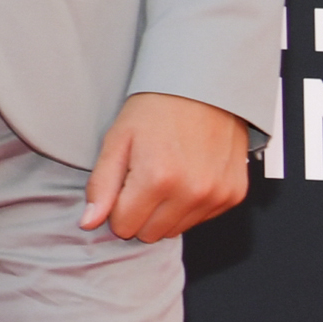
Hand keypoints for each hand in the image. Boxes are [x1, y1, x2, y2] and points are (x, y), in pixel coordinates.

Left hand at [82, 92, 250, 241]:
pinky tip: (185, 175)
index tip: (120, 185)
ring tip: (164, 175)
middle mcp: (191, 192)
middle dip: (139, 213)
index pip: (124, 227)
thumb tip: (88, 223)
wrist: (202, 88)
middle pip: (150, 233)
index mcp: (157, 178)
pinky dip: (188, 205)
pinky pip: (201, 219)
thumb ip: (101, 185)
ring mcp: (216, 196)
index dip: (116, 208)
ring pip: (176, 230)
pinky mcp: (234, 195)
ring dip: (164, 211)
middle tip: (140, 179)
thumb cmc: (155, 110)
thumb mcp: (117, 139)